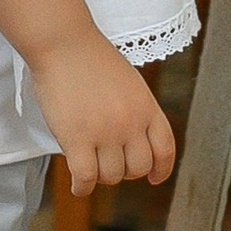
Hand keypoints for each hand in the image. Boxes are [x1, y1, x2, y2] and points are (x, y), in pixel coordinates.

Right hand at [28, 31, 176, 197]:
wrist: (64, 43)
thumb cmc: (91, 57)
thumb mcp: (129, 82)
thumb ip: (136, 110)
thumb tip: (132, 139)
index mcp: (147, 106)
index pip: (165, 149)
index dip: (161, 169)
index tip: (154, 178)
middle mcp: (131, 122)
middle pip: (138, 168)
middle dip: (125, 171)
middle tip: (109, 164)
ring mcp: (105, 132)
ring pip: (112, 176)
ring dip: (101, 176)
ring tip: (90, 165)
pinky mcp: (77, 139)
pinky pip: (86, 178)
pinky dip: (82, 187)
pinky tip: (77, 184)